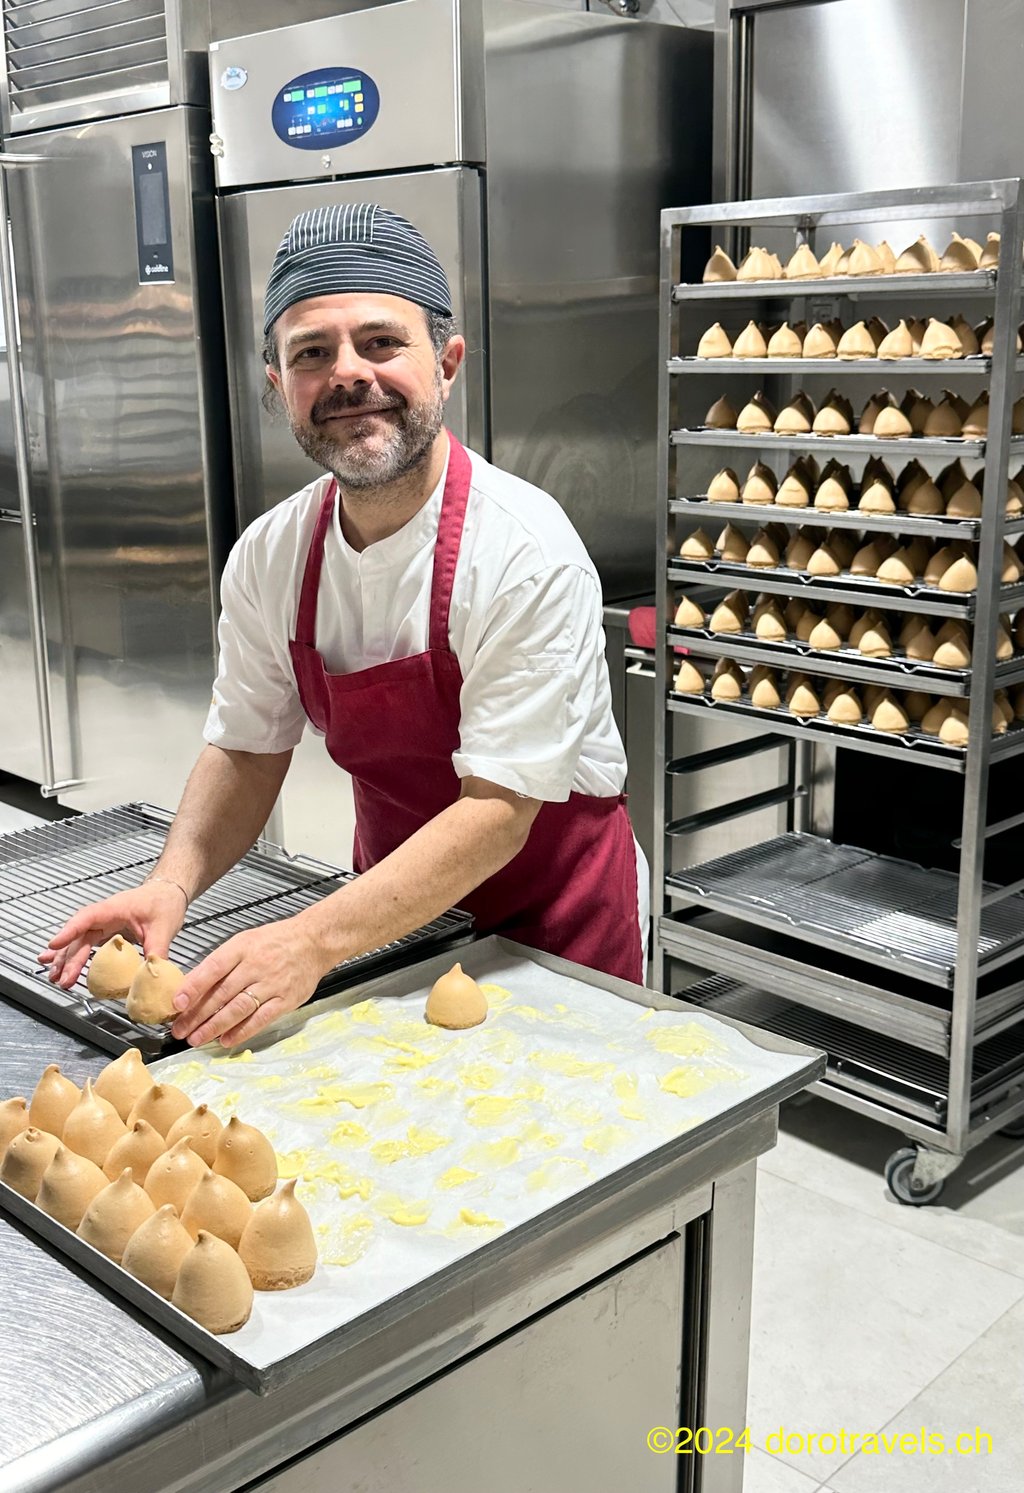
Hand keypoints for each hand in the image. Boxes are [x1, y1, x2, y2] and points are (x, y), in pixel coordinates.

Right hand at [38, 882, 187, 989]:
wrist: (169, 892)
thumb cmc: (164, 902)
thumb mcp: (164, 927)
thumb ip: (157, 950)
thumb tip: (151, 974)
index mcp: (114, 909)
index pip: (86, 918)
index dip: (69, 931)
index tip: (55, 944)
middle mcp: (103, 915)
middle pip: (80, 936)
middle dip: (68, 958)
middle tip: (62, 979)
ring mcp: (103, 923)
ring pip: (79, 941)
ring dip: (65, 958)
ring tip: (54, 977)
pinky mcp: (106, 931)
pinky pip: (85, 943)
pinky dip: (72, 954)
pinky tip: (58, 963)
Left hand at [170, 916, 325, 1047]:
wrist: (313, 941)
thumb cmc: (275, 941)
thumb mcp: (244, 941)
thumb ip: (221, 963)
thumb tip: (192, 985)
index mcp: (242, 948)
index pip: (213, 968)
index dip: (194, 987)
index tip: (177, 1003)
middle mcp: (256, 966)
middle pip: (222, 993)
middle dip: (197, 1014)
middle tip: (180, 1029)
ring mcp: (272, 984)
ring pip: (239, 1008)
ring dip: (215, 1026)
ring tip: (196, 1038)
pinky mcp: (286, 999)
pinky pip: (261, 1019)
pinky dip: (242, 1031)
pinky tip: (226, 1040)